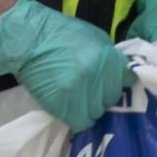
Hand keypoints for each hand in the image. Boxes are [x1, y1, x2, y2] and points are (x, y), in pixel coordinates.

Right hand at [0, 0, 134, 130]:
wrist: (28, 38)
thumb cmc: (61, 34)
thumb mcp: (94, 37)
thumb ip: (109, 57)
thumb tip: (120, 74)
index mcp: (106, 57)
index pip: (127, 81)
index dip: (118, 81)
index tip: (109, 81)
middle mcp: (96, 75)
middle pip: (112, 98)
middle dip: (103, 95)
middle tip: (90, 89)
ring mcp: (78, 91)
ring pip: (97, 113)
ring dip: (89, 108)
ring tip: (77, 98)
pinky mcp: (61, 104)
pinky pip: (79, 122)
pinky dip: (76, 118)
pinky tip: (69, 107)